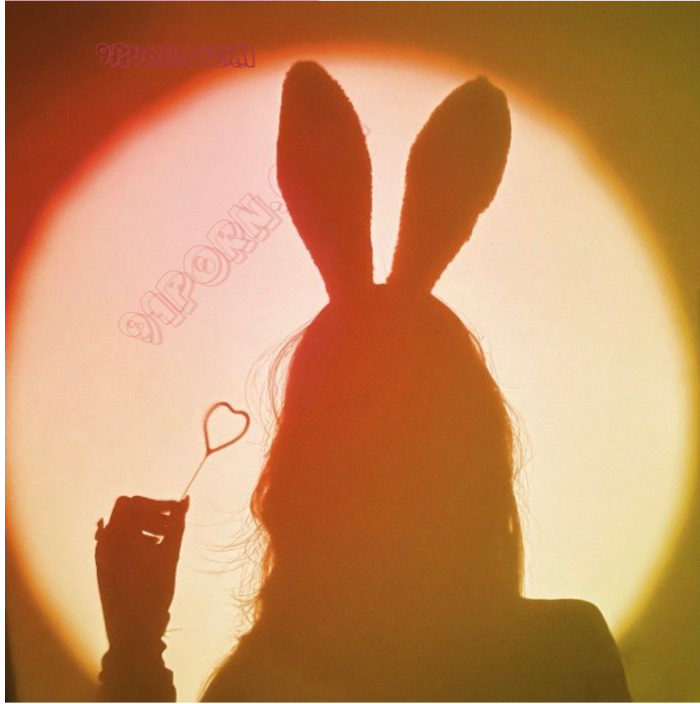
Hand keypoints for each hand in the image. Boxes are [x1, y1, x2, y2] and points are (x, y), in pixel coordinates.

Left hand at [95, 495, 188, 647]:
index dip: (155, 504)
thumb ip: (177, 524)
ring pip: (122, 527)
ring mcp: (102, 556)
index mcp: (118, 536)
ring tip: (164, 542)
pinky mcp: (104, 568)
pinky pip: (117, 543)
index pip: (132, 502)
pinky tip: (151, 552)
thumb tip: (185, 500)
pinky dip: (135, 540)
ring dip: (144, 527)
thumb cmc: (153, 592)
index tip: (175, 514)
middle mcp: (105, 542)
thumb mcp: (169, 555)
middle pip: (126, 512)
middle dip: (151, 515)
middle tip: (171, 528)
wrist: (132, 633)